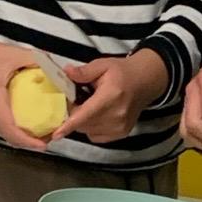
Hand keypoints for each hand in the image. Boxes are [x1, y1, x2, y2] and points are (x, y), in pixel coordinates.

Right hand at [0, 39, 52, 151]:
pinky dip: (20, 130)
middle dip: (31, 142)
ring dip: (26, 138)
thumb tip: (59, 70)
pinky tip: (34, 123)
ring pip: (8, 134)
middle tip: (51, 137)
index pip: (9, 128)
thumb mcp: (14, 54)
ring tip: (45, 133)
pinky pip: (6, 127)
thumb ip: (38, 61)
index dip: (27, 141)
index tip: (43, 144)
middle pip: (10, 137)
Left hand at [50, 51, 167, 145]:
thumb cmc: (122, 72)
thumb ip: (84, 71)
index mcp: (111, 96)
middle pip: (83, 124)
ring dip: (82, 121)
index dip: (69, 125)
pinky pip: (96, 136)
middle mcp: (117, 115)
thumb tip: (66, 73)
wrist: (145, 82)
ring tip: (88, 106)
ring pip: (87, 131)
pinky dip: (91, 128)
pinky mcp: (121, 134)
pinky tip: (96, 115)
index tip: (55, 134)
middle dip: (73, 114)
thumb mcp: (103, 65)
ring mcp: (120, 127)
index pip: (86, 114)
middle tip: (76, 100)